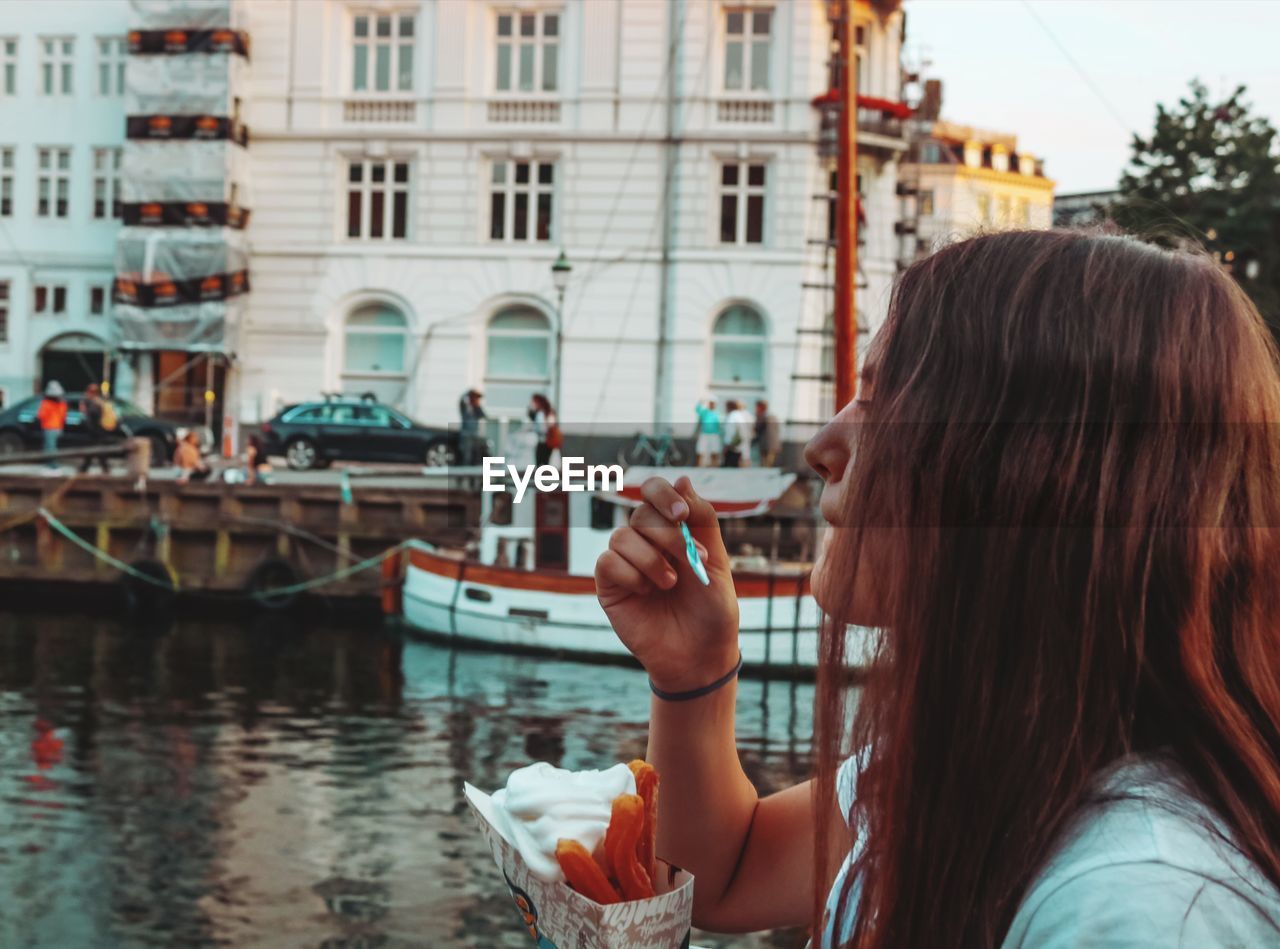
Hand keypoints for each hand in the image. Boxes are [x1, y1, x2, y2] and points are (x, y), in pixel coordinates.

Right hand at [595, 476, 739, 691]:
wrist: (700, 656)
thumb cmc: (712, 610)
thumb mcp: (717, 561)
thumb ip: (702, 519)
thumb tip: (683, 478)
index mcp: (673, 530)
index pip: (655, 492)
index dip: (663, 494)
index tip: (682, 514)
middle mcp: (646, 542)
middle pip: (640, 512)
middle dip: (667, 534)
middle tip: (691, 561)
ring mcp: (626, 563)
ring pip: (621, 536)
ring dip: (650, 559)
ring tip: (670, 584)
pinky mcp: (610, 586)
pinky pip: (607, 562)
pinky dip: (630, 574)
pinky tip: (646, 592)